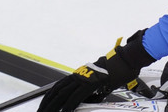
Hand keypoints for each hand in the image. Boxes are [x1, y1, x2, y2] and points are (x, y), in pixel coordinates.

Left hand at [37, 30, 153, 111]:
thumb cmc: (115, 70)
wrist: (125, 60)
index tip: (43, 107)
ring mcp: (84, 79)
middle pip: (56, 91)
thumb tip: (88, 101)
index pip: (57, 88)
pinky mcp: (91, 83)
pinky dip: (70, 104)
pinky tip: (65, 111)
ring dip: (54, 106)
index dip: (49, 98)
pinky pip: (77, 95)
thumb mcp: (99, 82)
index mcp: (78, 75)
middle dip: (47, 104)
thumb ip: (91, 92)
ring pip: (63, 94)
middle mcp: (78, 76)